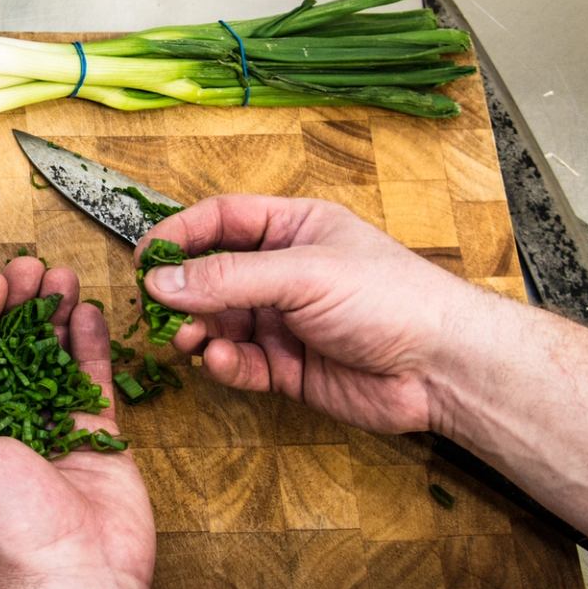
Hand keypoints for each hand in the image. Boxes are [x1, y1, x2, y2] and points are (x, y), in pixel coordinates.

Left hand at [0, 256, 155, 588]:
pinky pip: (90, 379)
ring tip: (59, 275)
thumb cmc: (7, 529)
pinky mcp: (96, 437)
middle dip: (15, 304)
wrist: (79, 579)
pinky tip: (86, 310)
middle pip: (6, 348)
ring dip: (51, 313)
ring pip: (49, 356)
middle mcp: (3, 426)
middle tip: (29, 266)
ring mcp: (51, 429)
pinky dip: (88, 343)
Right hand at [141, 193, 484, 435]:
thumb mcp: (302, 274)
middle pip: (211, 275)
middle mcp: (284, 272)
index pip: (220, 219)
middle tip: (159, 313)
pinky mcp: (288, 368)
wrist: (444, 369)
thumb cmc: (390, 298)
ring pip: (219, 323)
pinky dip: (225, 365)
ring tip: (188, 342)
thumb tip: (159, 280)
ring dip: (197, 332)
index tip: (143, 257)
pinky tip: (223, 364)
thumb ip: (226, 277)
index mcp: (293, 229)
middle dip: (183, 294)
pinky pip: (240, 363)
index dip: (179, 234)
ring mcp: (285, 321)